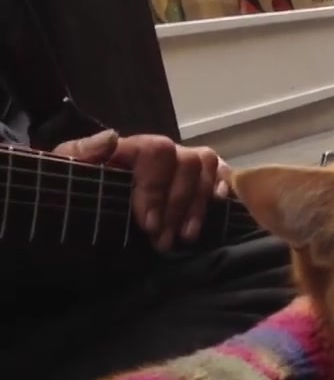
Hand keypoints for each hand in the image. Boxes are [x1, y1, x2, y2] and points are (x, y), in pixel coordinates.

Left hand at [53, 130, 229, 249]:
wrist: (76, 205)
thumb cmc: (72, 190)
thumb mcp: (64, 170)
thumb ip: (79, 153)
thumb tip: (111, 138)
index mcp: (131, 148)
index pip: (155, 152)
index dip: (157, 187)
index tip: (148, 224)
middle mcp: (161, 151)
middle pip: (186, 162)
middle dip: (177, 205)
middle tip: (164, 242)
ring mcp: (180, 162)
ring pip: (204, 168)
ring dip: (198, 205)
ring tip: (185, 237)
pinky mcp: (196, 178)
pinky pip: (220, 171)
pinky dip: (223, 183)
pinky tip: (218, 202)